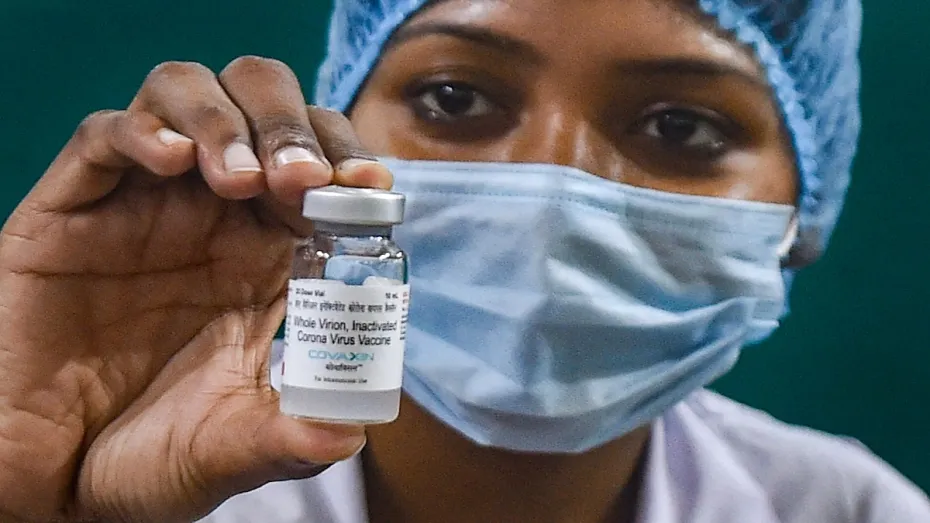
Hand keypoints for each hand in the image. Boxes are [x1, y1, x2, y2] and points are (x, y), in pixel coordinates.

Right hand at [0, 56, 390, 522]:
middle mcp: (213, 216)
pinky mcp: (75, 208)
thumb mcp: (229, 449)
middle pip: (265, 110)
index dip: (349, 162)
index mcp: (267, 256)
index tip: (370, 182)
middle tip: (303, 179)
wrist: (48, 480)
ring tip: (239, 179)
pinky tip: (169, 163)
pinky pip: (105, 137)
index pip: (322, 171)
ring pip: (188, 97)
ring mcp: (144, 204)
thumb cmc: (144, 457)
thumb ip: (287, 440)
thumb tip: (351, 433)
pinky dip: (140, 132)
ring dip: (225, 121)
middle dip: (294, 128)